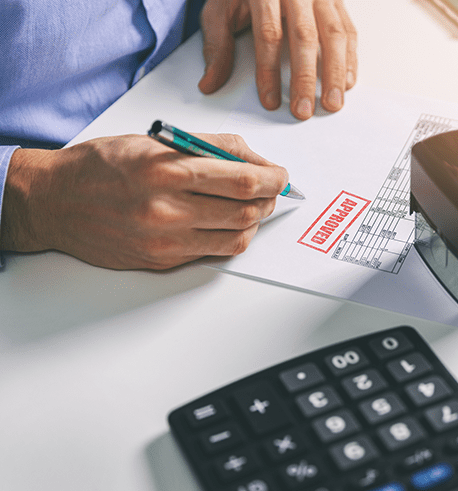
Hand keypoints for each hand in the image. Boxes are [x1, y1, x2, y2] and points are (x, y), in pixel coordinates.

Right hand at [0, 134, 288, 269]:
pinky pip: (214, 252)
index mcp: (166, 170)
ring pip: (237, 237)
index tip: (282, 175)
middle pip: (248, 211)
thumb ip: (211, 147)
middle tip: (272, 189)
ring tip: (251, 205)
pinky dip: (230, 236)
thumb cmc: (102, 166)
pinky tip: (226, 222)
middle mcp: (167, 209)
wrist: (55, 202)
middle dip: (270, 199)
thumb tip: (257, 159)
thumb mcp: (156, 140)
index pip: (245, 179)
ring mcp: (166, 241)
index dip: (275, 178)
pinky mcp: (163, 261)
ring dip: (255, 220)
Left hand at [197, 0, 357, 119]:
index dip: (269, 71)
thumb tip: (210, 84)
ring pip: (333, 34)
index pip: (268, 34)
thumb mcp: (220, 12)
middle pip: (304, 36)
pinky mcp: (336, 1)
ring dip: (335, 72)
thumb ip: (217, 47)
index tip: (271, 101)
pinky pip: (348, 29)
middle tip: (304, 111)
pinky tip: (347, 82)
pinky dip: (350, 58)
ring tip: (332, 103)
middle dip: (305, 78)